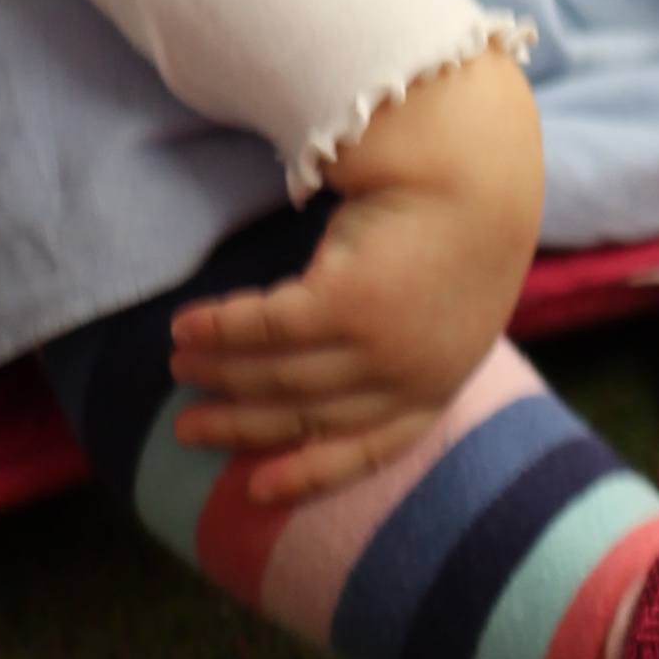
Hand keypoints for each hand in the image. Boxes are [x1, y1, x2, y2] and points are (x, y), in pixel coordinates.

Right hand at [168, 40, 544, 504]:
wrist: (479, 170)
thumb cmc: (458, 231)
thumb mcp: (444, 311)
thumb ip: (400, 353)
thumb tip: (325, 382)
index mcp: (433, 390)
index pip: (365, 451)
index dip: (306, 474)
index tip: (254, 488)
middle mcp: (404, 379)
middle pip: (303, 413)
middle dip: (238, 423)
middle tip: (187, 424)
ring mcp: (376, 344)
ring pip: (279, 374)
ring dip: (220, 371)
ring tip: (179, 362)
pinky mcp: (347, 301)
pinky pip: (267, 327)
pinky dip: (221, 330)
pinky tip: (186, 325)